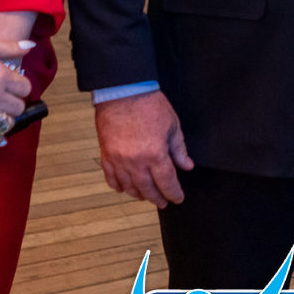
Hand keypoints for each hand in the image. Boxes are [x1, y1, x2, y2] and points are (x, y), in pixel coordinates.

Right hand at [0, 36, 30, 146]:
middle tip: (6, 102)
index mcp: (2, 75)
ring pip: (6, 123)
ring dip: (6, 120)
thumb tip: (30, 45)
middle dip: (14, 104)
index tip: (14, 87)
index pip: (26, 88)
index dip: (21, 87)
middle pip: (18, 107)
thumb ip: (10, 47)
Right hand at [93, 90, 192, 206]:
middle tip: (162, 202)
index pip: (167, 183)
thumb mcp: (172, 126)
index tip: (177, 198)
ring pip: (128, 187)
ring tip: (145, 196)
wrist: (122, 91)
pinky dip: (117, 186)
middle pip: (147, 189)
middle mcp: (136, 162)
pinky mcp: (106, 154)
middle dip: (157, 198)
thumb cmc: (148, 105)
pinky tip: (123, 188)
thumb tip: (186, 166)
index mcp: (155, 155)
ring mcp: (119, 160)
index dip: (174, 193)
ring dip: (138, 194)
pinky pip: (110, 178)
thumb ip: (179, 149)